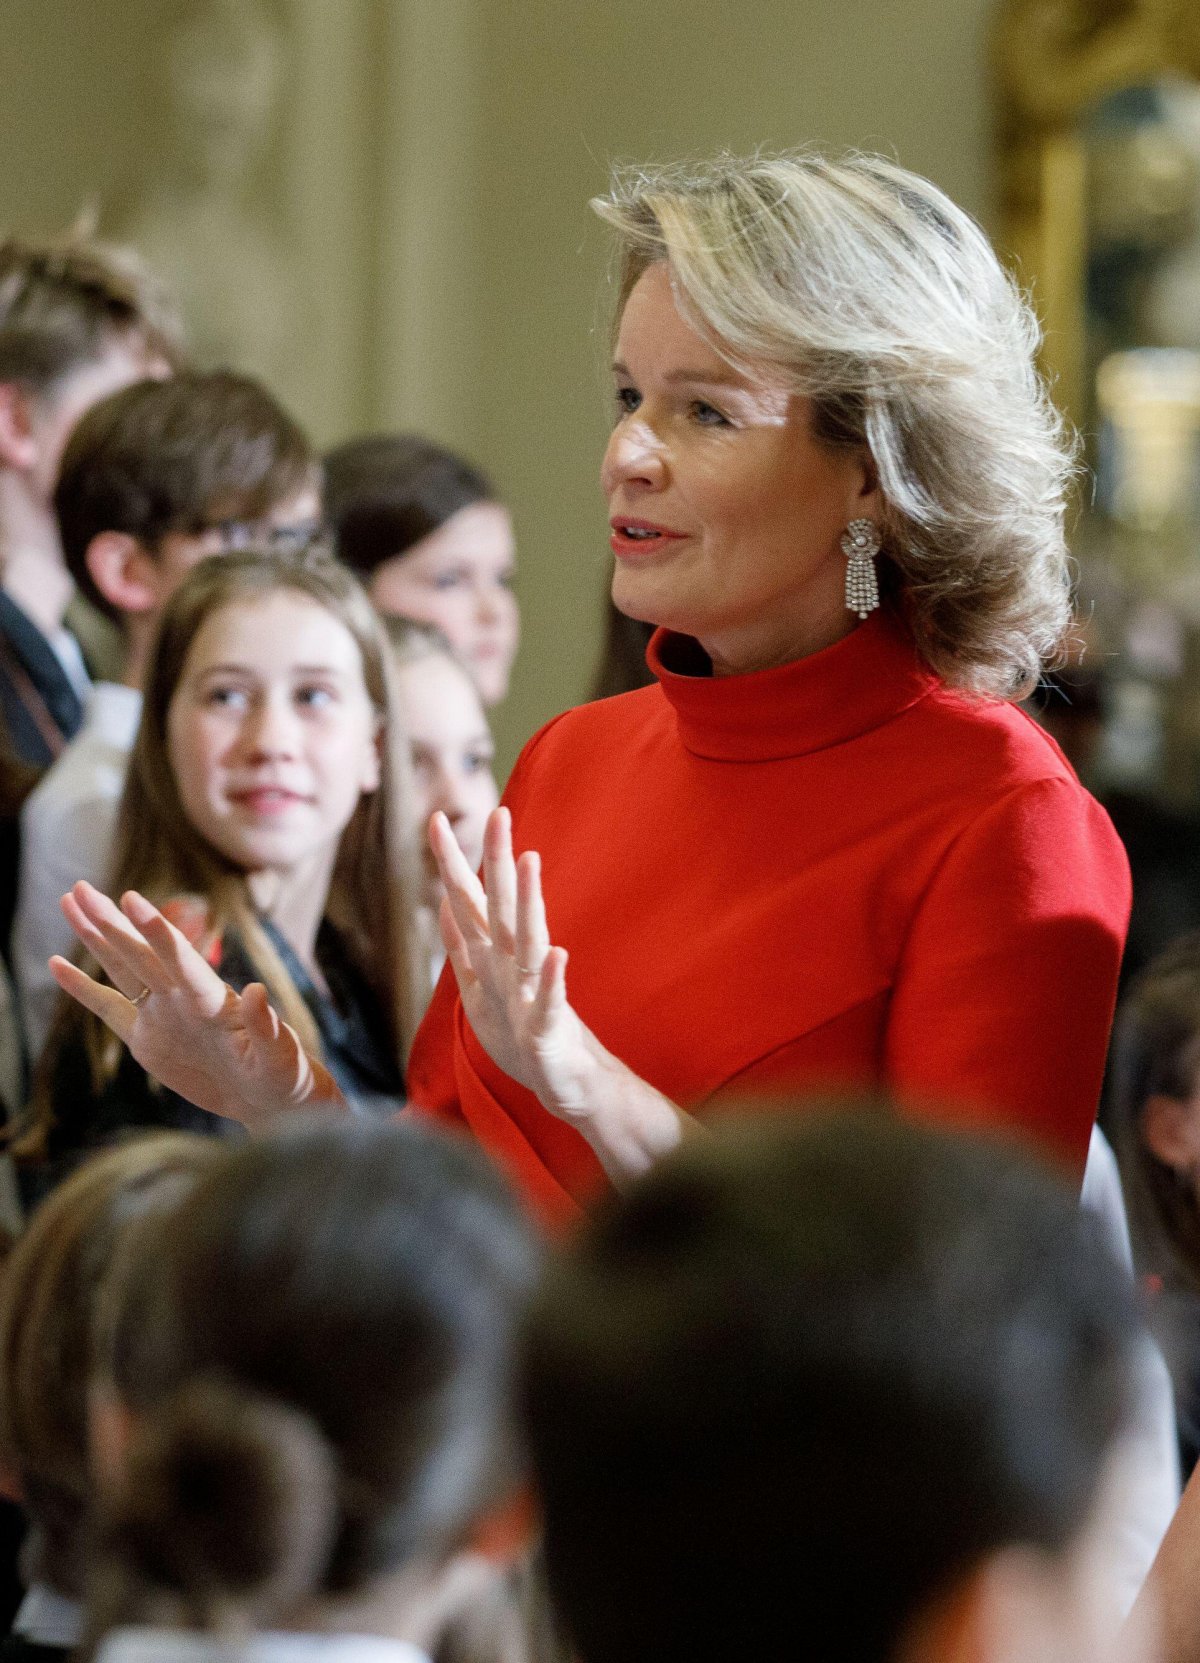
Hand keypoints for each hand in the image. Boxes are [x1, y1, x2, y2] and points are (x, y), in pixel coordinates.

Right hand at [51, 882, 345, 1131]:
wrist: (271, 1099)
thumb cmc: (284, 1076)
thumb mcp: (280, 1056)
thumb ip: (266, 1026)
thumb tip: (255, 991)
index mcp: (213, 1000)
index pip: (179, 958)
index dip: (156, 931)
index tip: (130, 899)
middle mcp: (183, 998)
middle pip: (140, 953)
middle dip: (110, 922)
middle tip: (79, 887)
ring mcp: (163, 1014)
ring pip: (122, 968)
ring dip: (96, 936)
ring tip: (70, 901)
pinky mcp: (148, 1039)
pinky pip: (109, 1008)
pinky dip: (83, 988)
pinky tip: (57, 964)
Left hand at [431, 807, 599, 1120]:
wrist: (564, 1080)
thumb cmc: (522, 1030)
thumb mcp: (478, 986)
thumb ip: (462, 944)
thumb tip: (442, 901)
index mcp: (493, 955)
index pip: (467, 899)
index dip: (451, 862)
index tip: (435, 819)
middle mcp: (514, 964)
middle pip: (499, 905)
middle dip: (496, 860)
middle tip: (498, 813)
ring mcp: (532, 992)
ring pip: (527, 940)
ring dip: (527, 902)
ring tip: (530, 860)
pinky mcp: (548, 1027)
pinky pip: (549, 1002)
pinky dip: (553, 979)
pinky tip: (559, 954)